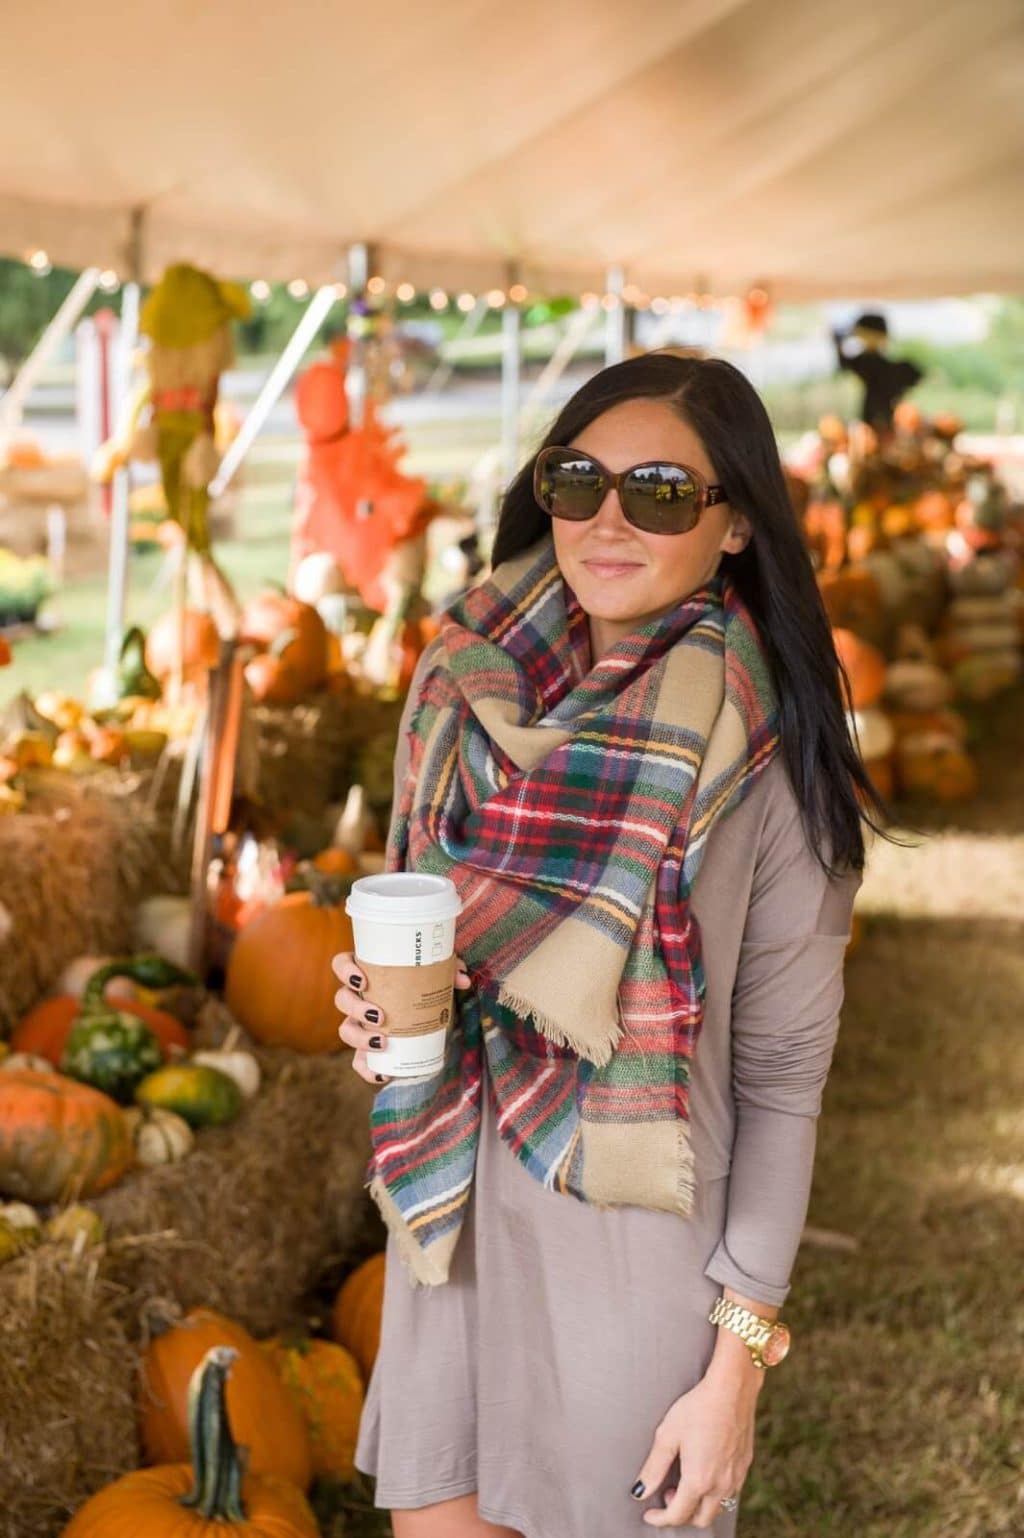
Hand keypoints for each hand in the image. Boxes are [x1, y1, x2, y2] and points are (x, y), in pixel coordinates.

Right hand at [332, 951, 471, 1086]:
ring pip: (345, 1030)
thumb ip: (449, 970)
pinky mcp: (368, 1048)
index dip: (345, 970)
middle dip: (356, 1008)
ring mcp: (360, 1023)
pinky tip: (381, 1075)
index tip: (363, 980)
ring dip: (359, 1038)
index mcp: (367, 971)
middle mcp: (358, 997)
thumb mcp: (437, 974)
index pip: (342, 964)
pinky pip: (358, 1061)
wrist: (434, 1015)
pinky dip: (366, 1069)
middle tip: (380, 1015)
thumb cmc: (426, 985)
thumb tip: (463, 980)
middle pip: (342, 999)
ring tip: (382, 1042)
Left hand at [631, 1360, 759, 1527]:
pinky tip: (705, 1470)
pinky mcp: (745, 1466)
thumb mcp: (668, 1435)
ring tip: (685, 1481)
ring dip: (699, 1505)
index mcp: (698, 1480)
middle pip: (700, 1519)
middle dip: (681, 1515)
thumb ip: (653, 1468)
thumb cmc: (697, 1407)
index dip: (660, 1519)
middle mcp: (720, 1485)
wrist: (731, 1388)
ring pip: (718, 1508)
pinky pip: (730, 1492)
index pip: (677, 1515)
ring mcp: (736, 1477)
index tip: (649, 1514)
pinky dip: (714, 1493)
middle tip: (667, 1495)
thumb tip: (639, 1492)